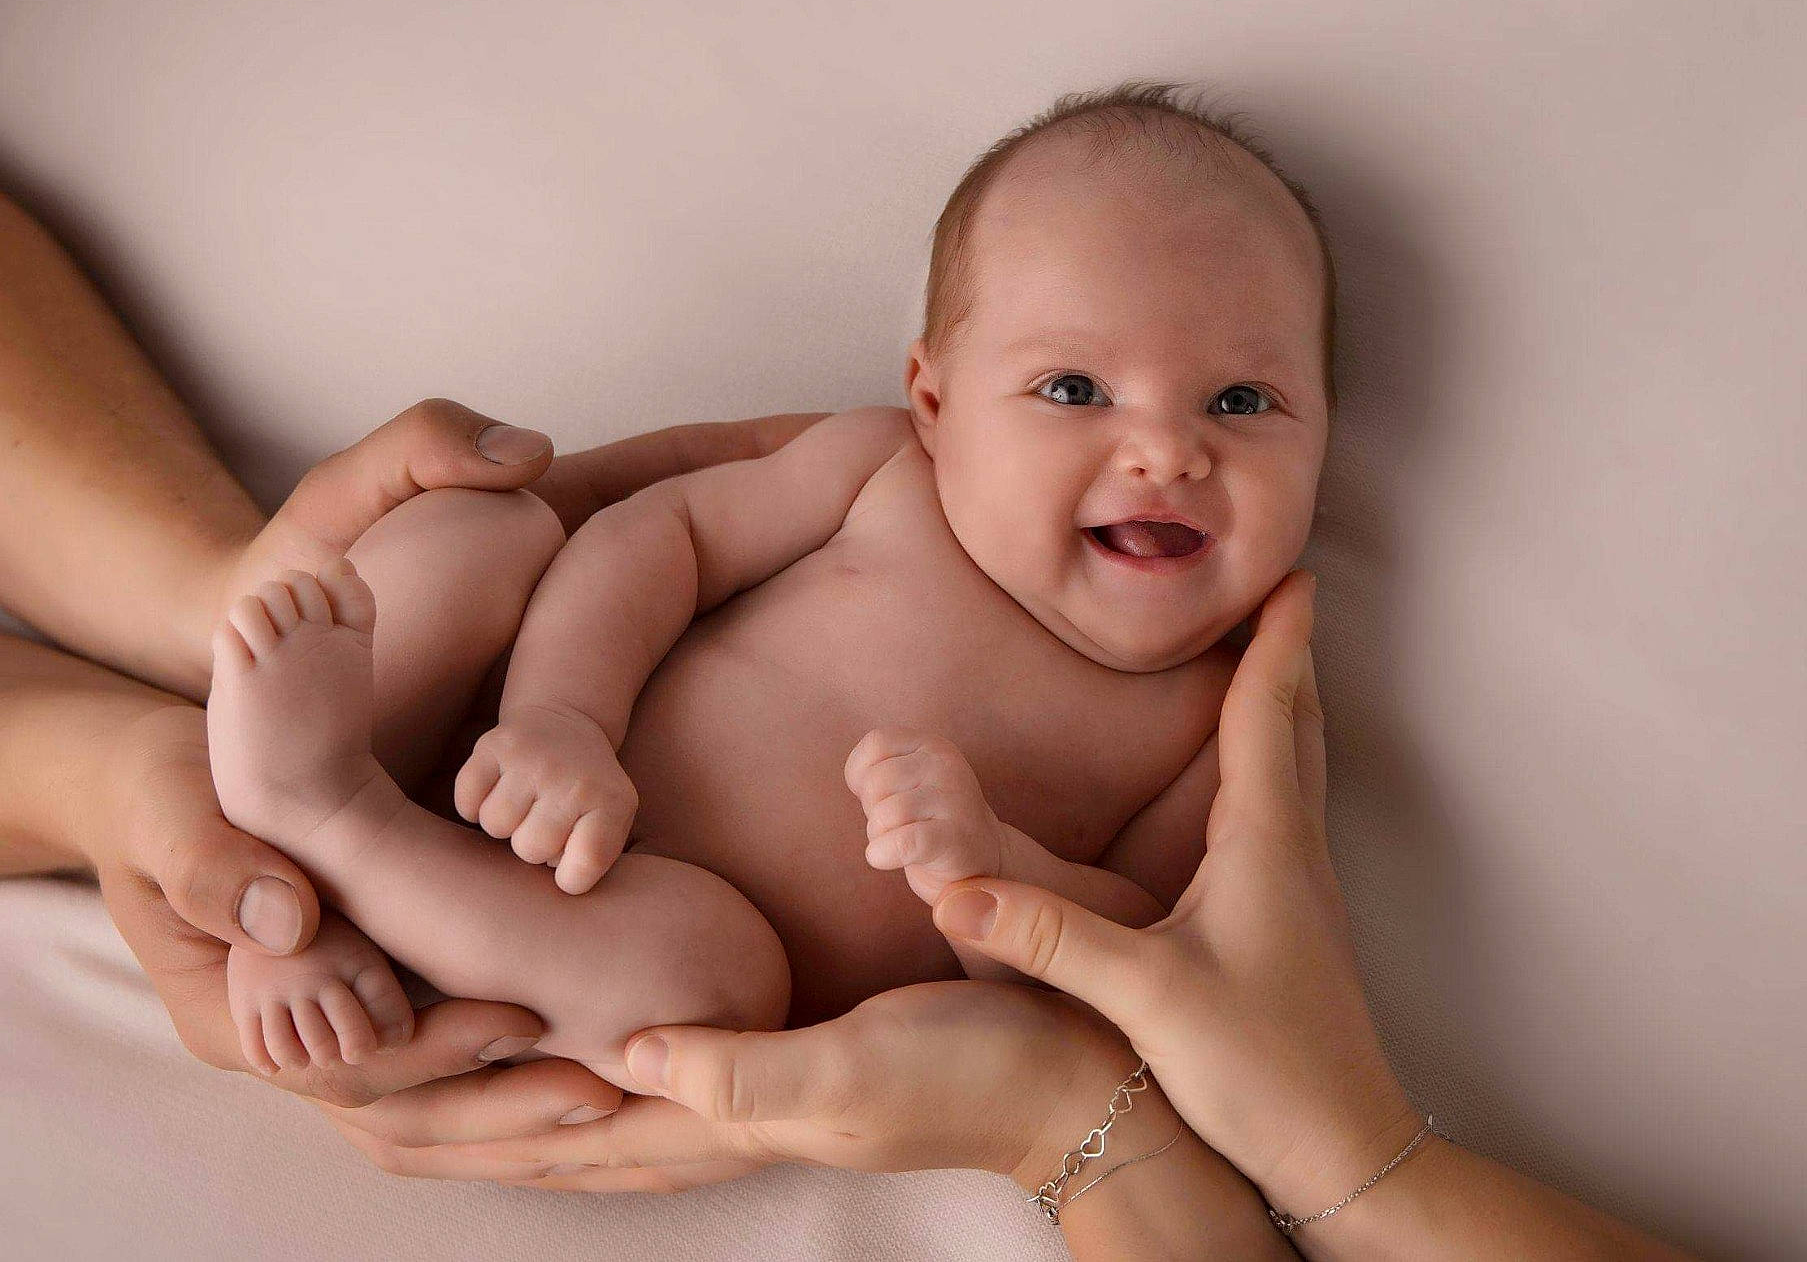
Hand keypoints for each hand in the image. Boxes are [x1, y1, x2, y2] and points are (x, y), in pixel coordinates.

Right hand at [85, 702, 617, 1119]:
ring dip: (512, 1118)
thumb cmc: (162, 791)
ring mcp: (329, 1039)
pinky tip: (584, 1068)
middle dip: (499, 1113)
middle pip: (402, 1118)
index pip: (348, 1070)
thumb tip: (290, 924)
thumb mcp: (171, 812)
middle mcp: (288, 1050)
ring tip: (610, 1099)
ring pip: (427, 1115)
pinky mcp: (369, 1014)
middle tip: (598, 1095)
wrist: (165, 786)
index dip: (437, 1053)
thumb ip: (213, 864)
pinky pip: (440, 1078)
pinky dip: (505, 1083)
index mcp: (236, 1023)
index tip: (522, 1025)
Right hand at [227, 907, 416, 1073]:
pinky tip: (282, 1059)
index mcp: (355, 962)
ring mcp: (276, 988)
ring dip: (302, 1060)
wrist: (275, 904)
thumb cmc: (334, 946)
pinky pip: (254, 1046)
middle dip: (342, 1054)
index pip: (381, 1009)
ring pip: (288, 1049)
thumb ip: (385, 998)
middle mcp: (315, 976)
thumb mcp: (366, 957)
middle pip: (330, 1040)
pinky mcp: (244, 998)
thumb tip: (396, 1043)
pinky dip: (268, 1061)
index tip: (374, 1044)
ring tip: (309, 1056)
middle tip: (342, 1053)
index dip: (384, 1037)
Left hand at [402, 980, 1143, 1192]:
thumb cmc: (965, 1068)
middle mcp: (717, 1127)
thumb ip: (739, 1069)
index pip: (563, 1131)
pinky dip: (581, 1094)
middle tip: (356, 1105)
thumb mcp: (852, 1067)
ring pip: (590, 1126)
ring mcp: (744, 1109)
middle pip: (556, 1142)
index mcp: (722, 1124)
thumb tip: (621, 1054)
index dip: (467, 1111)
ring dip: (504, 1120)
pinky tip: (575, 1073)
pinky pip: (643, 1098)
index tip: (373, 1087)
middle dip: (455, 1127)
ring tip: (431, 1103)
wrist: (1060, 1082)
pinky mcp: (773, 1077)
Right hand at [455, 701, 639, 894]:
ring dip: (504, 824)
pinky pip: (467, 802)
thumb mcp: (612, 818)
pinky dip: (474, 804)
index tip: (569, 862)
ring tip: (523, 804)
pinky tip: (497, 790)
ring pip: (495, 825)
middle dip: (532, 845)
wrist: (566, 719)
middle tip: (544, 821)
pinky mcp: (493, 746)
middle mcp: (572, 779)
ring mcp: (532, 759)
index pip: (584, 866)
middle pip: (530, 849)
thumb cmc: (587, 786)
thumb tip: (560, 887)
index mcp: (610, 801)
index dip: (570, 877)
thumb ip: (594, 856)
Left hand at [845, 727, 1004, 904]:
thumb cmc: (928, 819)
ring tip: (900, 841)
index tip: (882, 797)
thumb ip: (878, 769)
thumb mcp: (905, 782)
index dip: (862, 775)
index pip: (877, 743)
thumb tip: (858, 781)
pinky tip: (885, 858)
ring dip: (879, 836)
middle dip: (873, 811)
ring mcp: (955, 800)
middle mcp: (946, 765)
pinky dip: (883, 853)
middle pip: (876, 782)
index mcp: (931, 745)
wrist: (979, 857)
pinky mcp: (956, 838)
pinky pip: (903, 842)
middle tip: (897, 825)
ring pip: (885, 814)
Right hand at [920, 571, 1424, 1216]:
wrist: (1343, 1151)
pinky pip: (1288, 815)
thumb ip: (1048, 937)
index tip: (1290, 574)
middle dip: (1286, 656)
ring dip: (1286, 707)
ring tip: (1269, 666)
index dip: (1275, 641)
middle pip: (1297, 727)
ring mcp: (1299, 891)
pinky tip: (1254, 793)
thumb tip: (950, 884)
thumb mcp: (1144, 997)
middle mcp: (1292, 853)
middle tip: (1281, 596)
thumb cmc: (1263, 1070)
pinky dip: (1276, 766)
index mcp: (1264, 843)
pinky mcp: (1293, 927)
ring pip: (1299, 771)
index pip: (1268, 714)